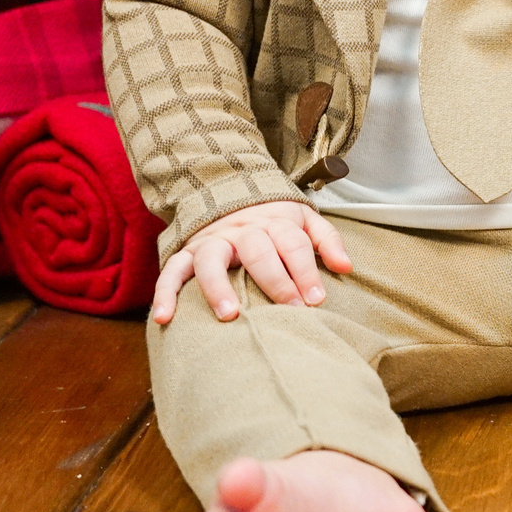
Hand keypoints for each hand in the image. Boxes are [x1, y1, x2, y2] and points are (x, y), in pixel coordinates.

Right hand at [151, 200, 353, 324]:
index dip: (306, 271)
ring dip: (219, 287)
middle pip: (259, 251)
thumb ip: (327, 241)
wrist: (231, 193)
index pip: (294, 245)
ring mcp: (213, 241)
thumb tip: (347, 267)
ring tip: (230, 315)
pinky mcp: (188, 252)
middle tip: (290, 309)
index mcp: (275, 222)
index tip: (316, 300)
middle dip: (276, 281)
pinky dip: (165, 294)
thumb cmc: (274, 220)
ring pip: (212, 259)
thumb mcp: (305, 220)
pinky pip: (172, 271)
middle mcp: (243, 230)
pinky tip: (164, 318)